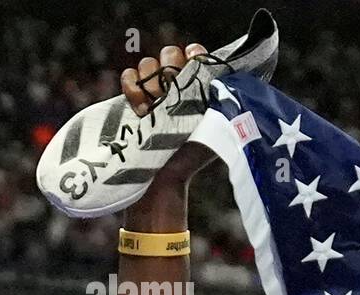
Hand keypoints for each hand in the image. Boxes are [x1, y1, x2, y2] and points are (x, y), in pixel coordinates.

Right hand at [121, 44, 216, 191]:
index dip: (194, 55)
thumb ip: (221, 102)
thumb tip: (230, 81)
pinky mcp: (134, 100)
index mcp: (201, 91)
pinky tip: (139, 108)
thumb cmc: (193, 155)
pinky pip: (129, 77)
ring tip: (153, 109)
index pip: (197, 56)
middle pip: (170, 54)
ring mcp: (155, 93)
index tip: (192, 61)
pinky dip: (131, 87)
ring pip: (148, 64)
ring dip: (150, 83)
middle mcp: (178, 88)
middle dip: (169, 68)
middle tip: (170, 93)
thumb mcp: (215, 126)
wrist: (163, 175)